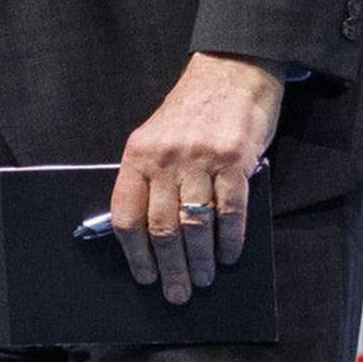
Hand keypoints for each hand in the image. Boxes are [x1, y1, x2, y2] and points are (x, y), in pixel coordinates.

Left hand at [110, 53, 281, 304]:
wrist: (232, 68)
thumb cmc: (192, 109)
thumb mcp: (157, 136)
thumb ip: (149, 177)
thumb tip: (146, 233)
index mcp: (138, 154)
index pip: (128, 215)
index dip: (135, 254)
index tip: (145, 276)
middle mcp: (166, 157)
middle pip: (162, 228)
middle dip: (170, 268)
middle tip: (177, 293)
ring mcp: (200, 159)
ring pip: (195, 226)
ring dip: (201, 261)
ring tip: (204, 279)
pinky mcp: (235, 159)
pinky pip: (231, 212)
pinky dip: (230, 240)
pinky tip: (230, 255)